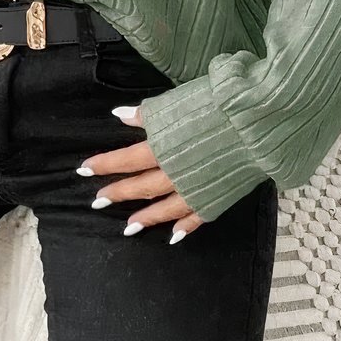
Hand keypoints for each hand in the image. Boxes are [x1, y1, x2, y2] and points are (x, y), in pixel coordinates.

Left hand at [77, 104, 205, 243]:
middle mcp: (175, 174)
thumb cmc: (216, 106)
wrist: (257, 124)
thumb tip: (120, 116)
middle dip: (118, 192)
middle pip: (141, 185)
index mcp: (163, 148)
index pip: (127, 159)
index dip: (105, 164)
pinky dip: (184, 227)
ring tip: (128, 226)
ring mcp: (195, 190)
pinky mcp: (216, 198)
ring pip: (165, 208)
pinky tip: (173, 237)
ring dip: (145, 217)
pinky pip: (197, 218)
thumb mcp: (177, 104)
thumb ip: (149, 114)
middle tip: (97, 200)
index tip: (84, 169)